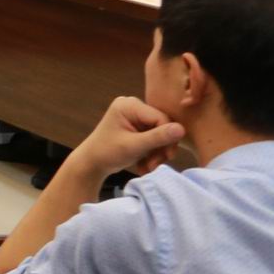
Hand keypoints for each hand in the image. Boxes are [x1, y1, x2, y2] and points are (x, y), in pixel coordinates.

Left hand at [68, 96, 186, 180]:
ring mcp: (135, 116)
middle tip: (155, 165)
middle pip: (162, 126)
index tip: (167, 156)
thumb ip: (157, 137)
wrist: (91, 164)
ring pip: (159, 134)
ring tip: (148, 167)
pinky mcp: (137, 127)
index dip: (168, 137)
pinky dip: (151, 153)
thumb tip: (182, 129)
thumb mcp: (133, 146)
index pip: (160, 118)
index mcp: (129, 105)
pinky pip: (153, 138)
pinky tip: (143, 165)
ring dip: (156, 153)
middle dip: (160, 148)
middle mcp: (133, 106)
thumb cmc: (107, 153)